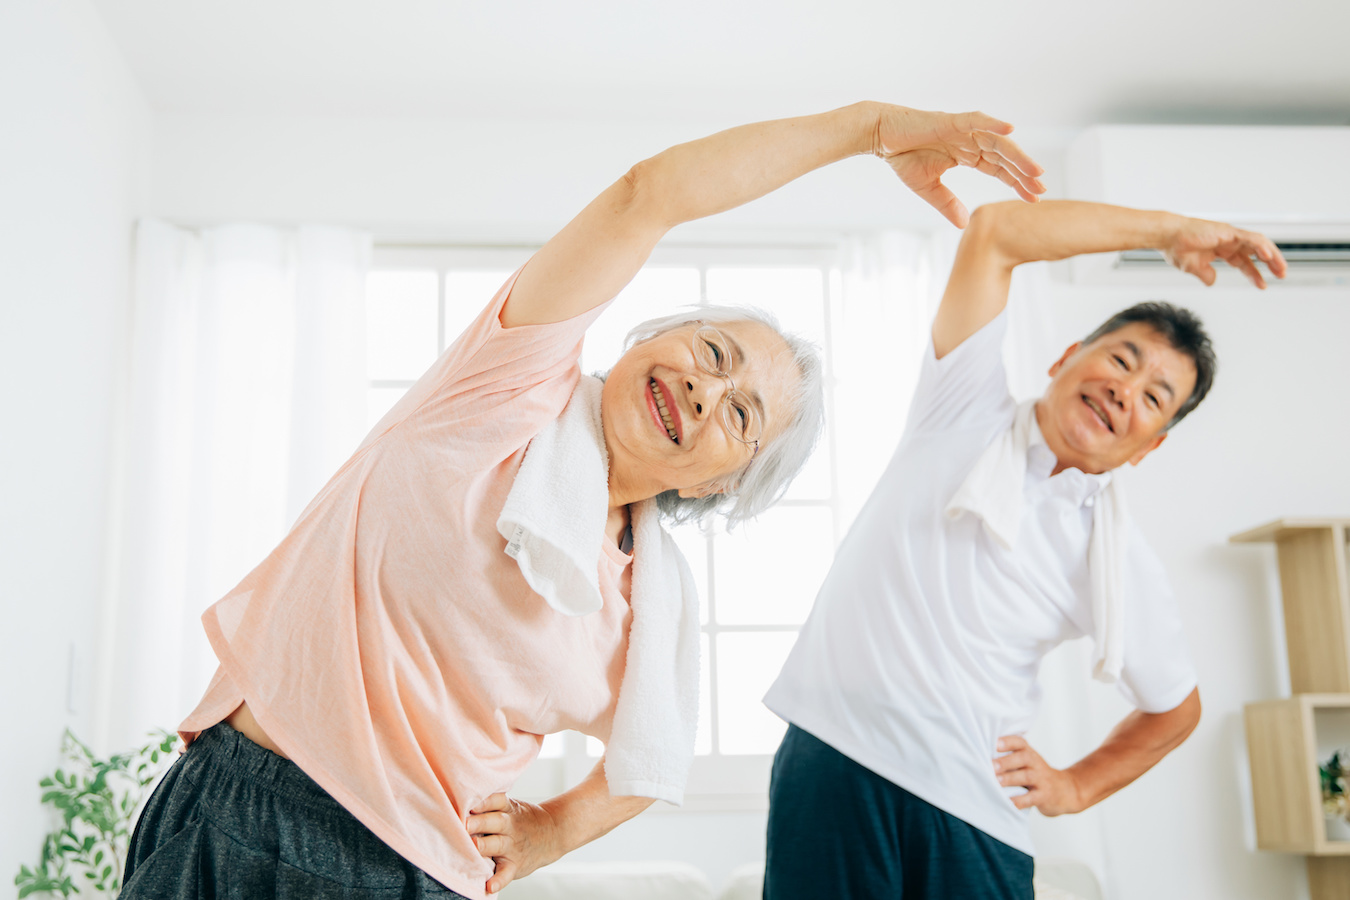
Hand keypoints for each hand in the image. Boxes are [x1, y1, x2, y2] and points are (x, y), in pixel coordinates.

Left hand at [467, 792, 561, 893]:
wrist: (552, 834)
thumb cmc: (521, 819)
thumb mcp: (511, 806)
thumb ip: (490, 804)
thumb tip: (458, 801)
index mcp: (508, 809)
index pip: (496, 800)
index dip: (484, 801)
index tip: (470, 802)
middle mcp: (510, 826)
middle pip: (495, 822)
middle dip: (479, 823)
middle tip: (465, 824)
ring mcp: (513, 847)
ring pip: (498, 845)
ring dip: (484, 846)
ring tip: (473, 846)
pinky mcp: (514, 865)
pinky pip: (506, 874)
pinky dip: (498, 881)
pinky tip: (490, 885)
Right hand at [873, 106, 1046, 227]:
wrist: (879, 136)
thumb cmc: (902, 156)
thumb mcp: (928, 188)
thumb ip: (947, 203)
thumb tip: (963, 224)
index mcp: (966, 154)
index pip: (999, 169)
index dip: (1017, 182)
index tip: (1035, 197)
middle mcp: (969, 140)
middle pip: (1004, 157)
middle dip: (1024, 173)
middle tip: (1042, 188)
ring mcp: (962, 129)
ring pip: (997, 141)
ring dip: (1017, 155)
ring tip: (1035, 171)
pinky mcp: (949, 121)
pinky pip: (975, 121)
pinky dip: (993, 124)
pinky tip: (1010, 130)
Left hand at [993, 735, 1082, 816]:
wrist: (1066, 791)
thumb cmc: (1037, 774)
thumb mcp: (1028, 762)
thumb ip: (1010, 756)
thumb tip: (979, 754)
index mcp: (1030, 753)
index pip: (1020, 742)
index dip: (1008, 741)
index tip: (995, 743)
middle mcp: (1036, 764)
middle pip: (1023, 758)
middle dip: (1006, 761)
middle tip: (991, 765)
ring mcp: (1042, 780)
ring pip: (1027, 776)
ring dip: (1011, 778)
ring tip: (997, 781)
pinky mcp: (1045, 796)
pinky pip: (1031, 798)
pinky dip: (1019, 801)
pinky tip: (1008, 802)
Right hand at [1162, 217, 1287, 287]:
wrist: (1167, 237)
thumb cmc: (1175, 248)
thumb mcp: (1194, 268)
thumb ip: (1205, 274)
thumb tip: (1212, 281)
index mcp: (1221, 249)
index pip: (1244, 262)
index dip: (1254, 274)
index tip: (1263, 285)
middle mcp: (1229, 241)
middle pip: (1256, 252)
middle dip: (1270, 264)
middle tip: (1281, 275)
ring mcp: (1230, 236)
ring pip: (1259, 244)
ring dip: (1272, 256)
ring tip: (1281, 268)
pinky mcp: (1229, 232)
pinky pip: (1251, 238)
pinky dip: (1262, 246)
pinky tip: (1268, 256)